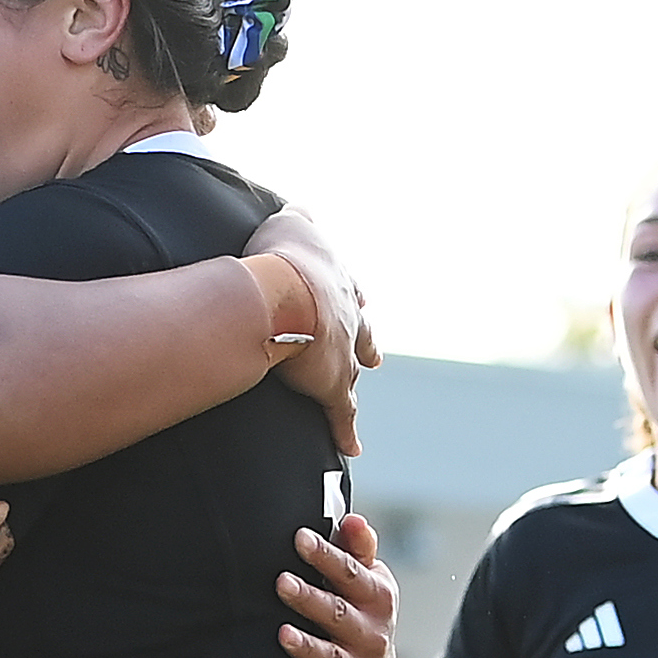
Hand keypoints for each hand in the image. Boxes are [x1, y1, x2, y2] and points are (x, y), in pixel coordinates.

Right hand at [250, 208, 375, 456]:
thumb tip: (300, 208)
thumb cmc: (282, 258)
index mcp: (336, 282)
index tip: (359, 305)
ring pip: (352, 374)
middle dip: (365, 344)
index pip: (347, 292)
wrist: (285, 294)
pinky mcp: (331, 385)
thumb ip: (297, 217)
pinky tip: (352, 448)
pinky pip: (341, 414)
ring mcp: (343, 352)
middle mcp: (347, 317)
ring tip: (354, 395)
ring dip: (353, 387)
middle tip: (375, 357)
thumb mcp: (291, 224)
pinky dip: (346, 432)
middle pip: (361, 334)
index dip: (351, 300)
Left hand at [282, 512, 396, 657]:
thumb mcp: (369, 585)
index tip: (299, 538)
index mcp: (377, 599)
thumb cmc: (361, 618)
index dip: (326, 556)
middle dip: (310, 598)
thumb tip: (352, 519)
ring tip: (283, 634)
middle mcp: (372, 634)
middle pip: (338, 613)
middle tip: (282, 582)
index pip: (352, 574)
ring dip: (307, 647)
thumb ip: (357, 552)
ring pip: (331, 657)